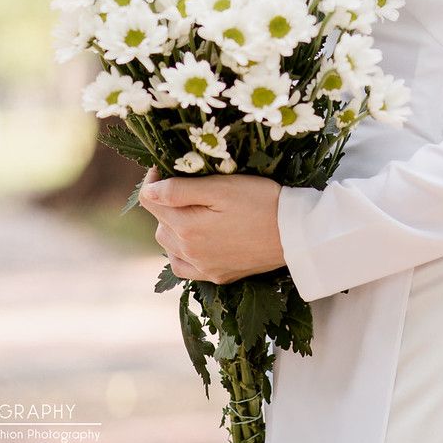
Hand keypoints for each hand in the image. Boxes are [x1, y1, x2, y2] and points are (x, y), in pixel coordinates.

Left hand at [139, 166, 286, 284]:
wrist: (294, 234)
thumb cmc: (260, 201)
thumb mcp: (221, 187)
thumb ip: (180, 190)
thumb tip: (149, 190)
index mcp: (187, 227)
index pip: (151, 201)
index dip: (153, 180)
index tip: (161, 166)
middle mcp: (190, 253)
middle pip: (159, 224)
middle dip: (164, 203)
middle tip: (184, 185)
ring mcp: (203, 267)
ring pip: (169, 246)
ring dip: (171, 227)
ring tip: (190, 210)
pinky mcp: (217, 276)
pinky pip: (184, 267)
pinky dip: (181, 252)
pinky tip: (193, 241)